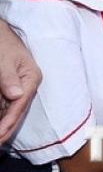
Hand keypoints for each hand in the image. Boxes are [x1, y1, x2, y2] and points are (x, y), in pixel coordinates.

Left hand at [0, 22, 40, 142]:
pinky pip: (5, 106)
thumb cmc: (1, 42)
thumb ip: (8, 77)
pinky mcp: (10, 88)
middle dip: (6, 129)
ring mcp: (19, 87)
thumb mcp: (3, 59)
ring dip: (3, 124)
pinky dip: (2, 115)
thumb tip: (17, 95)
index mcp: (31, 78)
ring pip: (10, 111)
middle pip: (16, 112)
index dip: (8, 123)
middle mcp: (27, 85)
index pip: (20, 105)